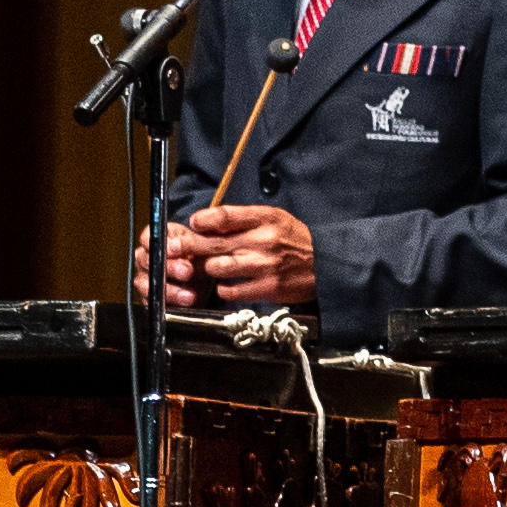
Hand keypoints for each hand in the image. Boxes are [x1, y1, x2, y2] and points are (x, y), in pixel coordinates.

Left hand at [172, 204, 317, 313]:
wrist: (327, 264)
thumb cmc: (294, 239)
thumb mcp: (273, 218)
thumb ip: (243, 219)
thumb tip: (208, 223)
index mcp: (264, 218)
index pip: (222, 216)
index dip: (201, 220)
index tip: (195, 224)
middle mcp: (262, 240)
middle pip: (212, 244)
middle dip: (191, 246)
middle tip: (180, 249)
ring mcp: (263, 266)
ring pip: (216, 268)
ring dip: (209, 268)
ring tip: (213, 266)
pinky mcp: (266, 289)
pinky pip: (230, 291)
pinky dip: (224, 288)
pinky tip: (228, 283)